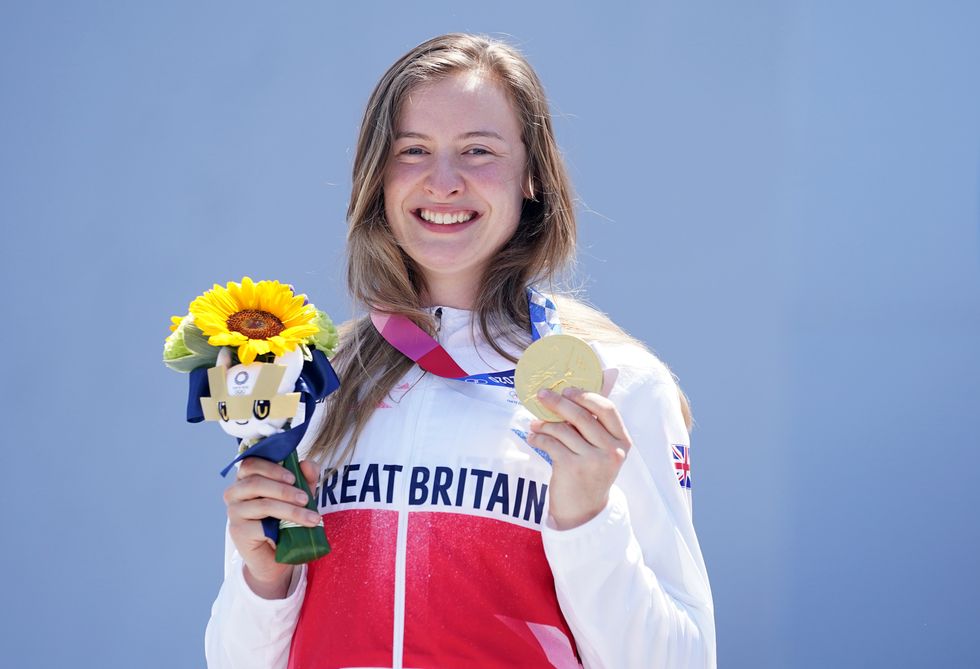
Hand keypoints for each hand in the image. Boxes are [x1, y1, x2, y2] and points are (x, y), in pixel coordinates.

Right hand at [223, 456, 320, 598]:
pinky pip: (261, 524)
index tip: (293, 477)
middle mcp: (235, 493)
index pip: (251, 464)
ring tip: (311, 517)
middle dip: (285, 490)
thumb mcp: (300, 495)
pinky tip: (296, 529)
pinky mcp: (238, 531)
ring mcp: (234, 512)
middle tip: (305, 498)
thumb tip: (307, 464)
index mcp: (246, 479)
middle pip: (256, 483)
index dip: (272, 467)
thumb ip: (305, 478)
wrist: (278, 556)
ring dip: (290, 509)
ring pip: (263, 504)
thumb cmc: (286, 520)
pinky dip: (283, 526)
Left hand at [526, 372, 630, 529]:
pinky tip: (534, 437)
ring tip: (534, 423)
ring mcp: (593, 461)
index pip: (607, 409)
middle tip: (542, 394)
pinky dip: (539, 437)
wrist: (583, 512)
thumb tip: (604, 376)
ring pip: (563, 429)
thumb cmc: (590, 472)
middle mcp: (612, 451)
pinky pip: (551, 443)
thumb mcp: (601, 449)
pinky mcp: (573, 469)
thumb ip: (596, 421)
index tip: (568, 389)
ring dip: (544, 423)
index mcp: (623, 441)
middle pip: (582, 416)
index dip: (586, 395)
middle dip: (558, 402)